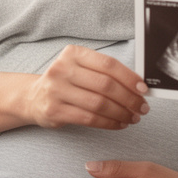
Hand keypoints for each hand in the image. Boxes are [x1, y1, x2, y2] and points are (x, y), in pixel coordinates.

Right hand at [25, 45, 149, 129]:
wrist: (33, 98)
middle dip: (129, 98)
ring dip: (121, 113)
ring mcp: (56, 90)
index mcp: (73, 54)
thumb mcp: (80, 68)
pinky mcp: (54, 111)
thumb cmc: (65, 82)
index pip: (108, 64)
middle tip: (142, 107)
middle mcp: (62, 69)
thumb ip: (104, 73)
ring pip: (99, 104)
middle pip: (105, 85)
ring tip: (133, 117)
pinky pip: (89, 119)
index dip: (129, 77)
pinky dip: (109, 123)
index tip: (143, 89)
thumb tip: (138, 85)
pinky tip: (119, 123)